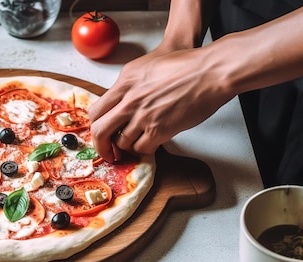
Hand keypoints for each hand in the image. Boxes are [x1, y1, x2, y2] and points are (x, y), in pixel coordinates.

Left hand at [89, 46, 233, 162]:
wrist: (209, 72)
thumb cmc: (185, 66)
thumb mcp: (145, 67)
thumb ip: (128, 86)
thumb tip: (118, 104)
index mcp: (124, 82)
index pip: (96, 110)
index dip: (95, 126)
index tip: (99, 134)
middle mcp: (130, 99)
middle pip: (101, 130)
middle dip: (101, 146)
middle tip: (107, 152)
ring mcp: (143, 115)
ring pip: (121, 142)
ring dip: (126, 147)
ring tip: (135, 143)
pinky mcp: (159, 129)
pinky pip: (141, 148)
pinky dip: (143, 149)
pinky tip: (149, 143)